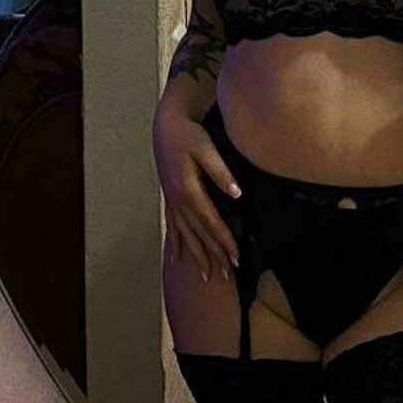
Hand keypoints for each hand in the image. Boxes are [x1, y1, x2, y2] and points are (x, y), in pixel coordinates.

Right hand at [152, 98, 241, 282]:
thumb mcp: (206, 149)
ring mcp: (172, 201)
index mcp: (189, 190)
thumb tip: (237, 193)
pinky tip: (178, 259)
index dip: (224, 240)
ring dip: (197, 255)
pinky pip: (173, 227)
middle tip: (228, 275)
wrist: (166, 127)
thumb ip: (221, 172)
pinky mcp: (170, 198)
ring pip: (186, 235)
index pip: (211, 222)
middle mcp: (179, 201)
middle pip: (199, 234)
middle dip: (214, 255)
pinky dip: (177, 243)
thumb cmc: (188, 136)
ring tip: (208, 275)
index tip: (236, 256)